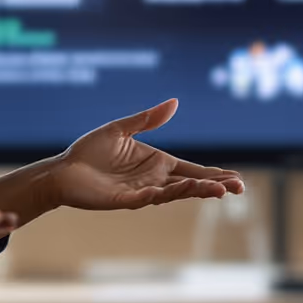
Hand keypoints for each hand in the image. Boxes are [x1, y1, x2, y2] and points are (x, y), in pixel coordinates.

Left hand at [44, 98, 244, 213]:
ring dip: (196, 191)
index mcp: (158, 163)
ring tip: (219, 190)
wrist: (63, 170)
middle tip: (239, 188)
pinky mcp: (125, 200)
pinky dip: (162, 195)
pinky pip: (148, 197)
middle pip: (191, 183)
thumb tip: (175, 102)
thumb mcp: (121, 129)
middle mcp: (154, 179)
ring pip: (175, 192)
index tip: (237, 179)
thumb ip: (148, 119)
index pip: (193, 170)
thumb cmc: (90, 151)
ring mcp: (142, 191)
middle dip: (215, 185)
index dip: (215, 174)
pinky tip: (177, 191)